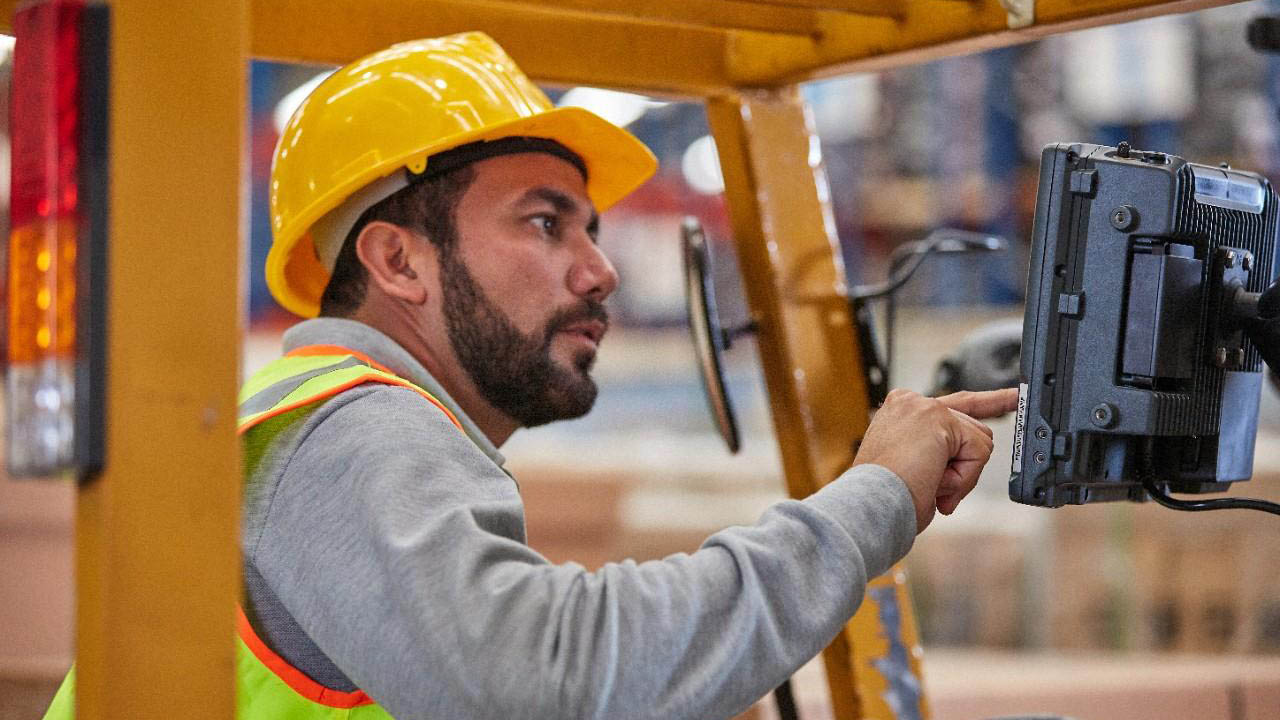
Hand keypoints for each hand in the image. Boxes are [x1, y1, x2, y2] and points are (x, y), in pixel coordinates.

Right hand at [853, 388, 1017, 532]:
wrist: (869, 505)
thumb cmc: (885, 497)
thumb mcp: (912, 468)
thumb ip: (940, 453)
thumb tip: (972, 455)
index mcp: (900, 413)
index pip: (954, 404)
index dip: (989, 402)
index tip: (1014, 396)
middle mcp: (910, 402)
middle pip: (971, 429)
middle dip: (966, 465)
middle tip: (934, 486)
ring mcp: (923, 406)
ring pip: (978, 442)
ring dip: (961, 474)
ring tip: (926, 483)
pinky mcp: (939, 418)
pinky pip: (978, 451)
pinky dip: (963, 476)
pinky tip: (933, 479)